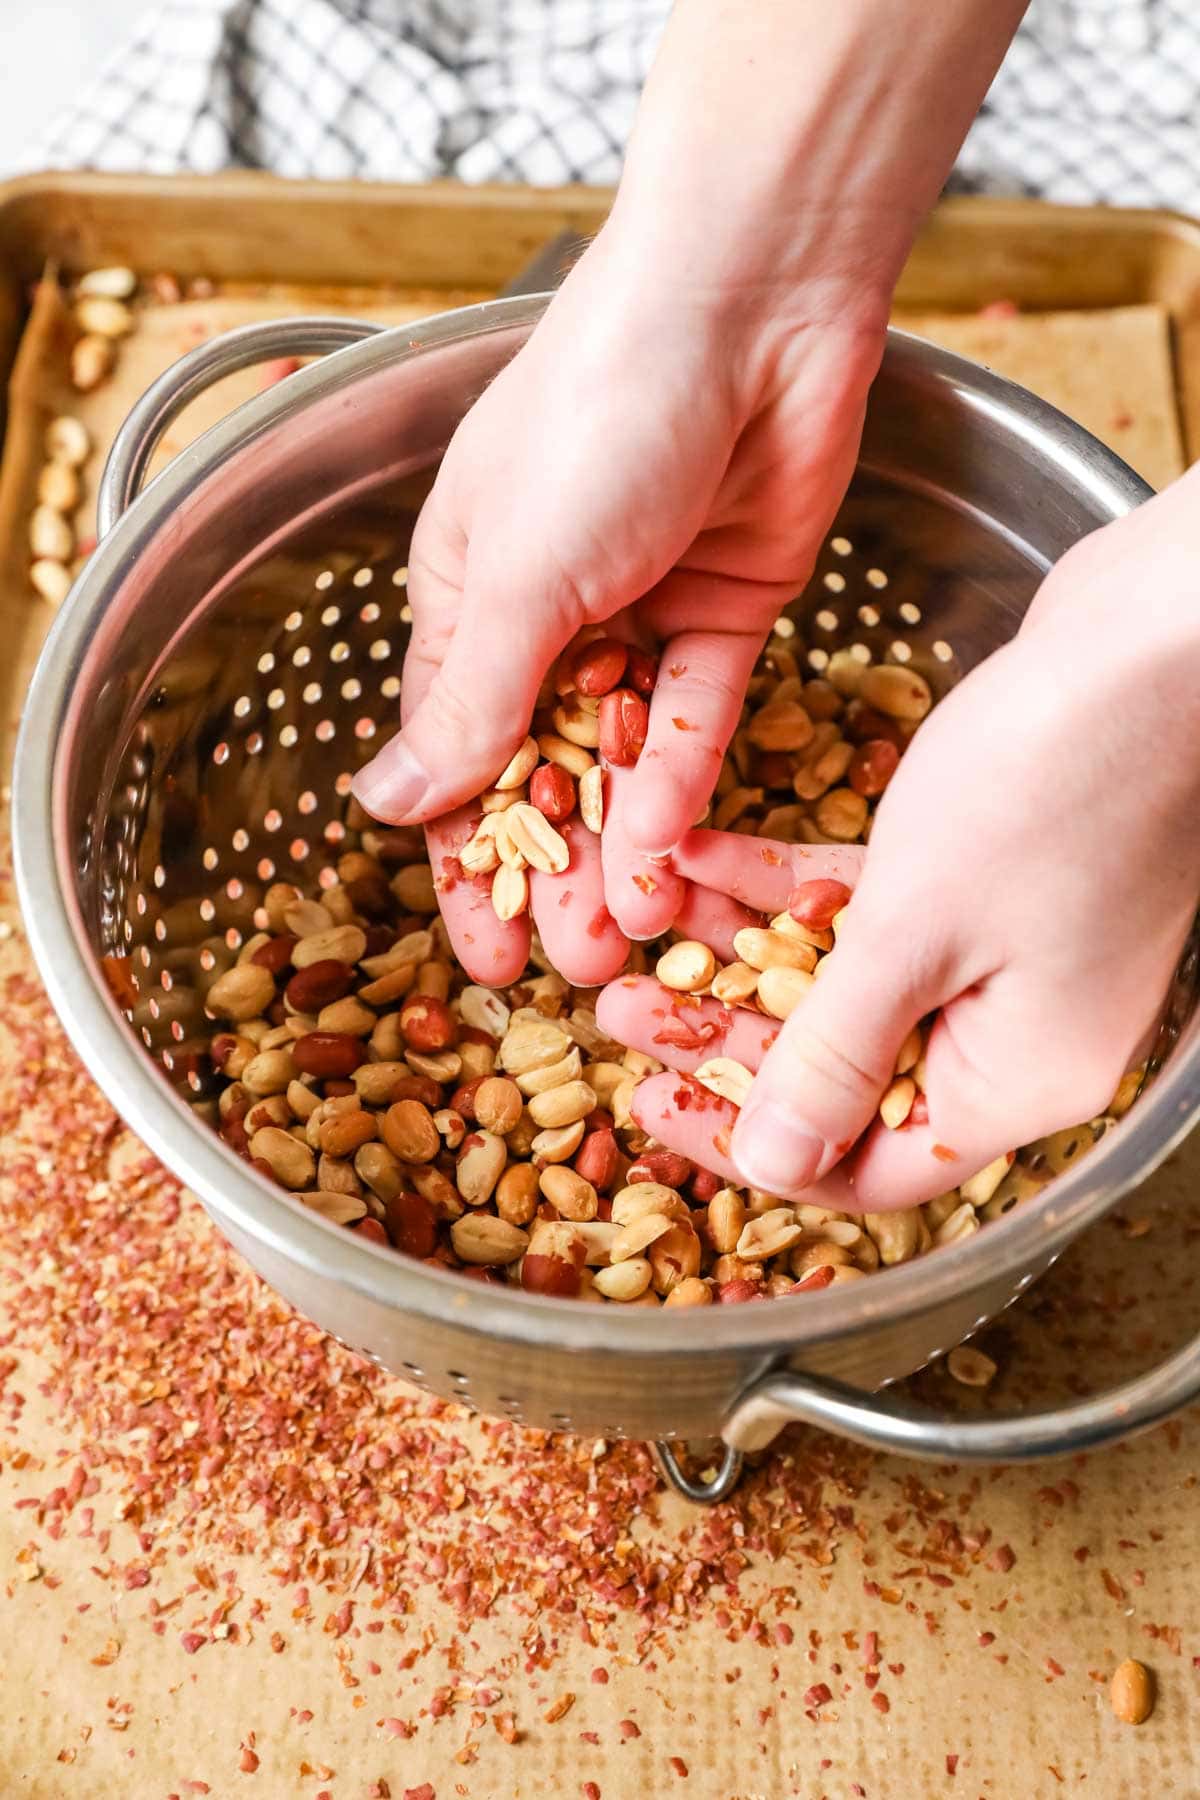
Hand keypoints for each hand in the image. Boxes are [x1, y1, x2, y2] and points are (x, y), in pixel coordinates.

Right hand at [350, 0, 1026, 986]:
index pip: (456, 756)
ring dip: (627, 850)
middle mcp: (552, 614)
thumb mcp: (516, 575)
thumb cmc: (599, 413)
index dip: (466, 860)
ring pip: (627, 762)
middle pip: (546, 775)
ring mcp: (644, 615)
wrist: (752, 307)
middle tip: (574, 971)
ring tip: (634, 939)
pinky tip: (675, 851)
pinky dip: (687, 782)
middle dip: (555, 876)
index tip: (480, 951)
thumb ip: (466, 703)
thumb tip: (387, 805)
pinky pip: (700, 718)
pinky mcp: (731, 611)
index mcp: (469, 597)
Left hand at [598, 487, 1199, 1210]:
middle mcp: (1018, 1029)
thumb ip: (836, 1055)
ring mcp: (1010, 949)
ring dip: (741, 949)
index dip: (753, 1149)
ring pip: (846, 981)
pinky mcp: (993, 874)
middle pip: (846, 1073)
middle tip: (620, 1007)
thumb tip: (777, 1166)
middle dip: (724, 1038)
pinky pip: (871, 906)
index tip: (652, 1104)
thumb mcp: (916, 932)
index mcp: (1019, 1079)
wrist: (1166, 633)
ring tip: (646, 916)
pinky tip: (706, 850)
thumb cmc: (1054, 780)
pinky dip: (791, 882)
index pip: (867, 1165)